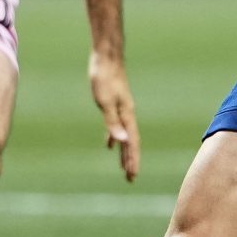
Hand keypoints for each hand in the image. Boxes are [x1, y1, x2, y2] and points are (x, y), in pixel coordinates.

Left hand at [89, 51, 140, 181]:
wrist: (106, 58)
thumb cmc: (104, 78)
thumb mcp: (105, 102)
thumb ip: (113, 123)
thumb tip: (122, 142)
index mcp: (126, 116)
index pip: (131, 143)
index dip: (132, 160)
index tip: (132, 176)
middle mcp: (127, 115)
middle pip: (130, 142)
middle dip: (130, 160)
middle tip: (130, 178)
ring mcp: (121, 110)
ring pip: (125, 136)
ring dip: (124, 152)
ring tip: (123, 167)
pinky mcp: (114, 105)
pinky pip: (116, 127)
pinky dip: (114, 138)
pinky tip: (110, 145)